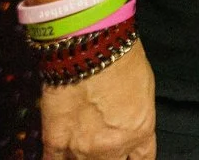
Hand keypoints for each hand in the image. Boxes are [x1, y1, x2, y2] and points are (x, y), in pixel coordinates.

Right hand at [38, 38, 154, 158]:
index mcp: (140, 132)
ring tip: (82, 142)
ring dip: (83, 157)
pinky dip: (57, 159)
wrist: (90, 50)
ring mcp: (82, 148)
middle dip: (108, 157)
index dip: (132, 158)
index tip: (127, 156)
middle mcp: (113, 147)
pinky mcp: (55, 141)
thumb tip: (125, 121)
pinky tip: (61, 154)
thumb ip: (134, 116)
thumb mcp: (143, 90)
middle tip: (101, 144)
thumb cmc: (121, 59)